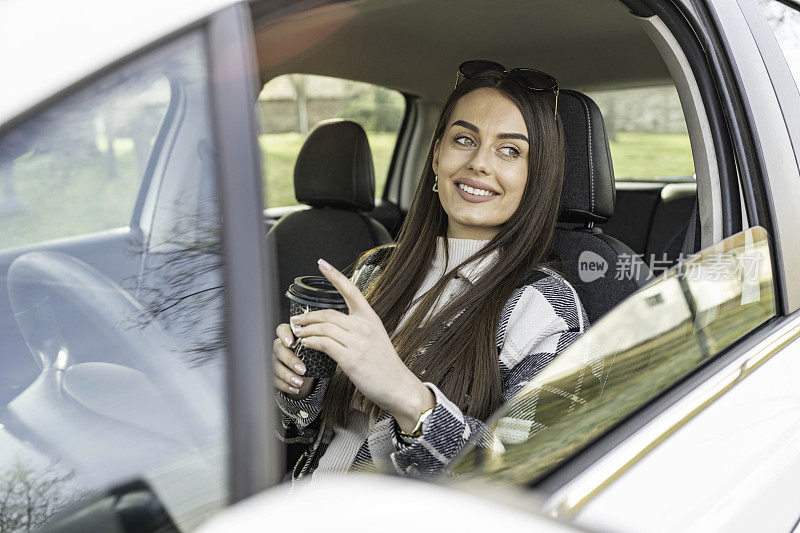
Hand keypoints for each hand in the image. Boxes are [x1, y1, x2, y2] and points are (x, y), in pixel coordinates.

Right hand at [272, 323, 315, 397]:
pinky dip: (285, 386)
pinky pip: (275, 379)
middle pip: (278, 349)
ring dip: (288, 376)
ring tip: (300, 383)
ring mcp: (275, 360)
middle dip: (290, 360)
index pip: (282, 330)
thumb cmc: (313, 355)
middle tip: (303, 369)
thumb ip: (318, 342)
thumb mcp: (317, 347)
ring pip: (275, 366)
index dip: (285, 335)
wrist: (309, 372)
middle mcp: (280, 346)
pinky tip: (295, 389)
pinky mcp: (274, 374)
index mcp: (289, 335)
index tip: (291, 343)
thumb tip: (327, 341)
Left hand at [291, 259, 434, 431]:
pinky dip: (311, 342)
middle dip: (308, 316)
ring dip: (306, 330)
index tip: (322, 263)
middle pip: (328, 313)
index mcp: (370, 318)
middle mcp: (364, 326)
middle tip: (296, 320)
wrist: (397, 385)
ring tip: (298, 334)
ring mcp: (358, 342)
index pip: (351, 290)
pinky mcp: (350, 358)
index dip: (335, 275)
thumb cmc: (384, 364)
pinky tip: (306, 344)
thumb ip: (357, 328)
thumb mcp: (375, 337)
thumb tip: (334, 325)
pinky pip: (324, 344)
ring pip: (323, 328)